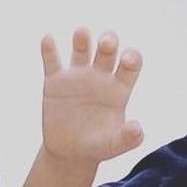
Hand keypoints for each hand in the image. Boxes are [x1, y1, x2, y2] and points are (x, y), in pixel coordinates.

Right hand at [41, 28, 142, 165]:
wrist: (70, 152)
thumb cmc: (97, 146)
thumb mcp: (114, 145)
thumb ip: (128, 138)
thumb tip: (138, 129)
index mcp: (119, 88)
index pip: (131, 64)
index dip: (131, 57)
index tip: (126, 60)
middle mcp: (100, 77)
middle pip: (107, 50)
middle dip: (108, 42)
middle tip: (105, 43)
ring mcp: (77, 77)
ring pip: (81, 49)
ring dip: (82, 39)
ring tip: (82, 33)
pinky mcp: (55, 81)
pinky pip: (52, 61)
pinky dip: (49, 49)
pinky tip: (48, 39)